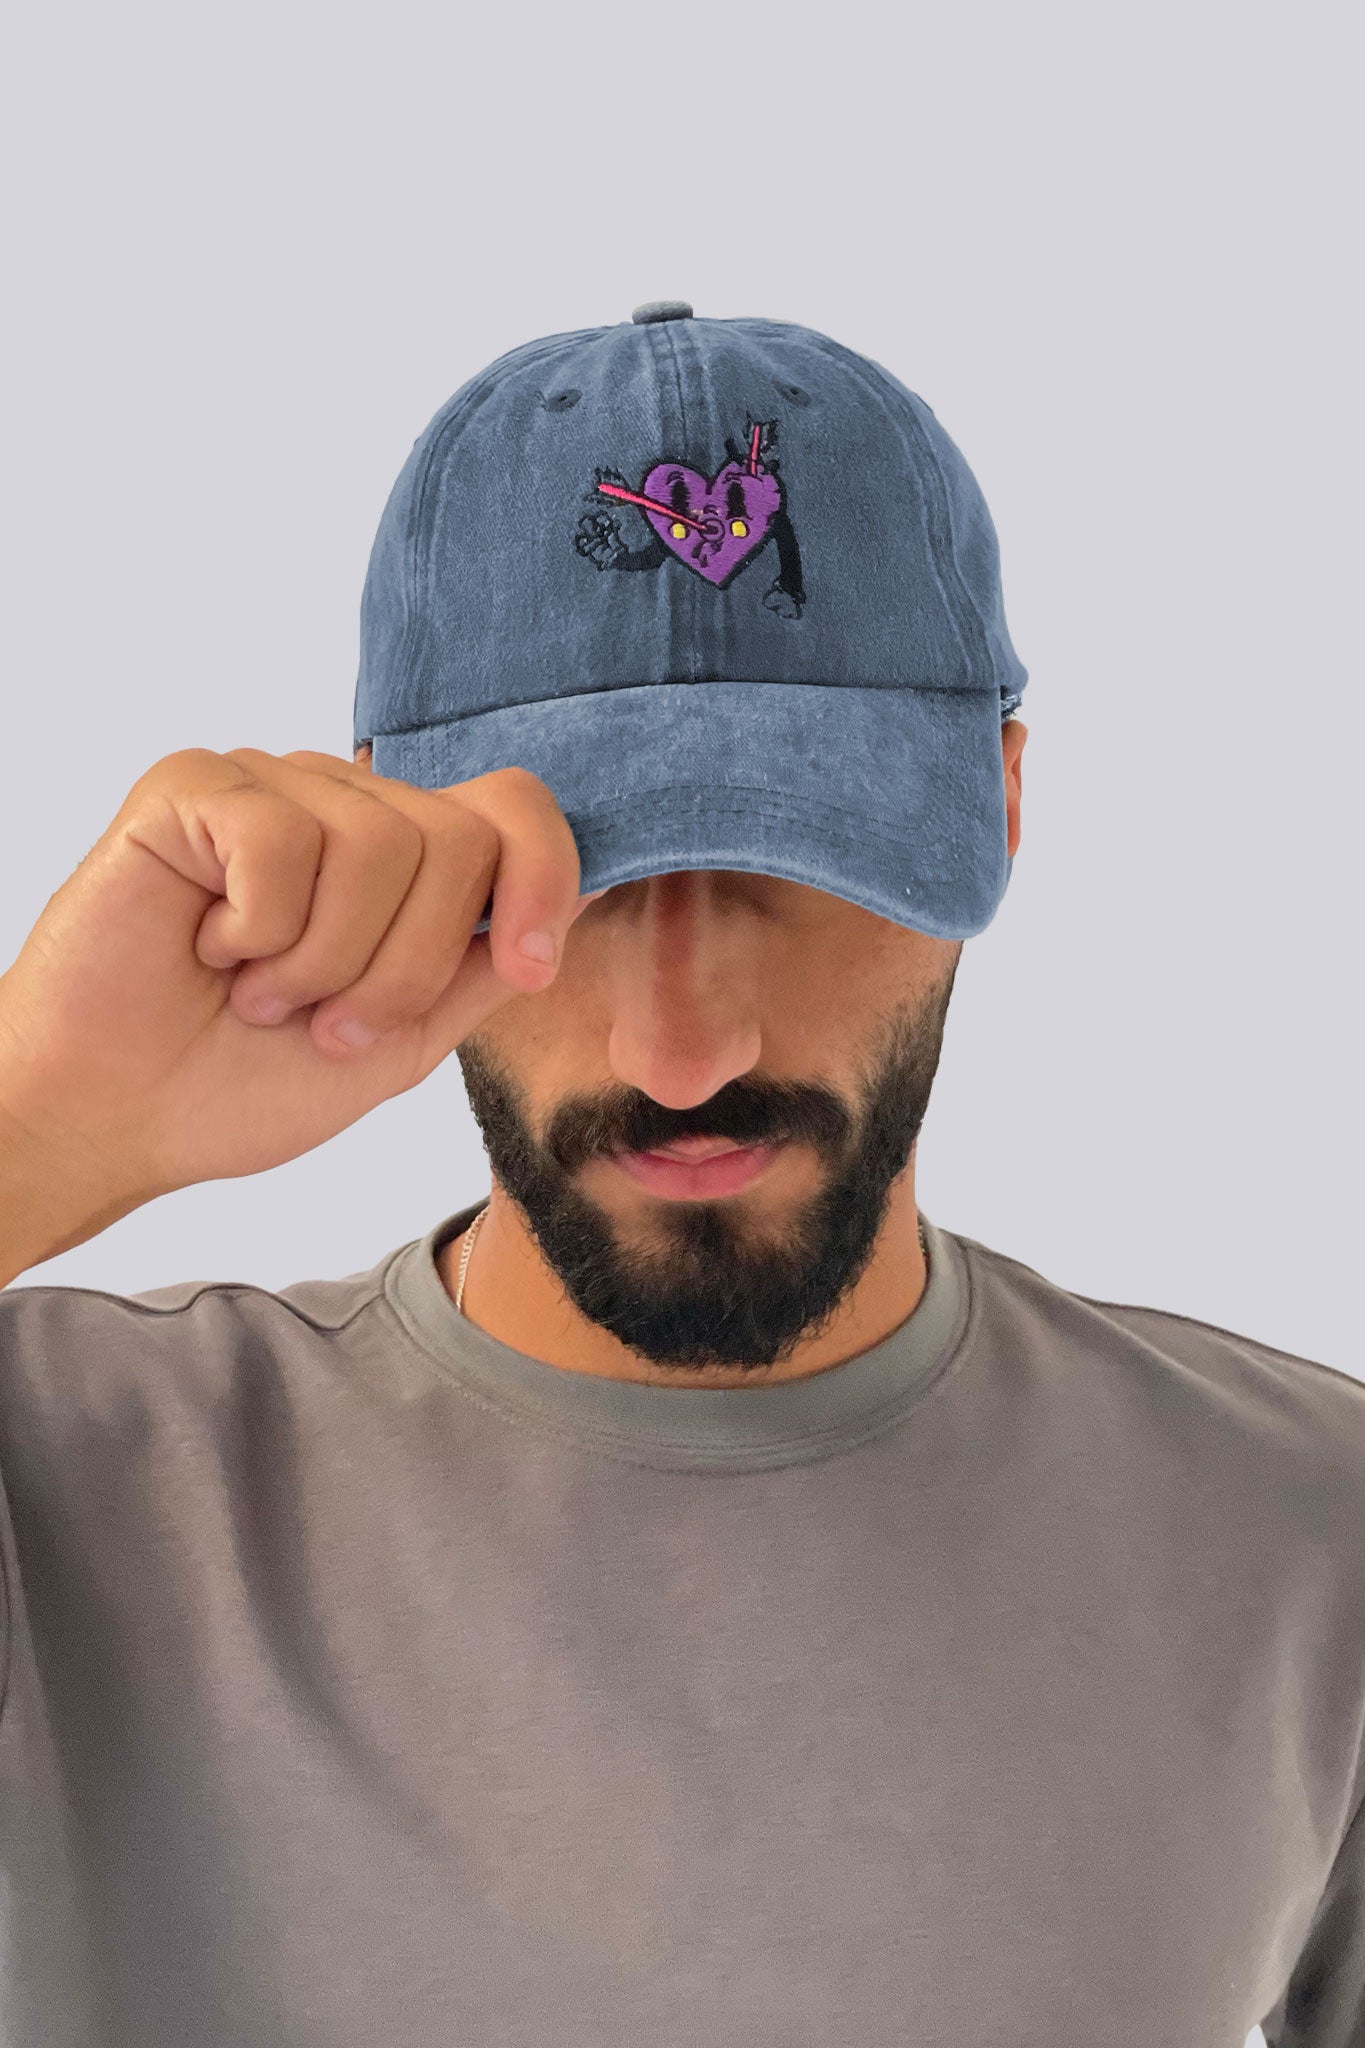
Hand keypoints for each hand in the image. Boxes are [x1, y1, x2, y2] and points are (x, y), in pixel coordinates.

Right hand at [0, 747, 599, 1206]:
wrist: (117, 1119)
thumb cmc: (243, 1081)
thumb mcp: (405, 1039)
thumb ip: (486, 963)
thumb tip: (596, 890)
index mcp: (405, 858)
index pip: (516, 809)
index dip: (545, 881)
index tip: (526, 968)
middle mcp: (345, 804)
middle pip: (459, 838)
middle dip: (404, 966)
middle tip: (324, 1022)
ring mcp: (271, 786)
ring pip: (378, 844)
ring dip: (322, 962)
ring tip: (260, 992)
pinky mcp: (194, 786)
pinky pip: (282, 842)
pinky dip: (255, 929)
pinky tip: (209, 946)